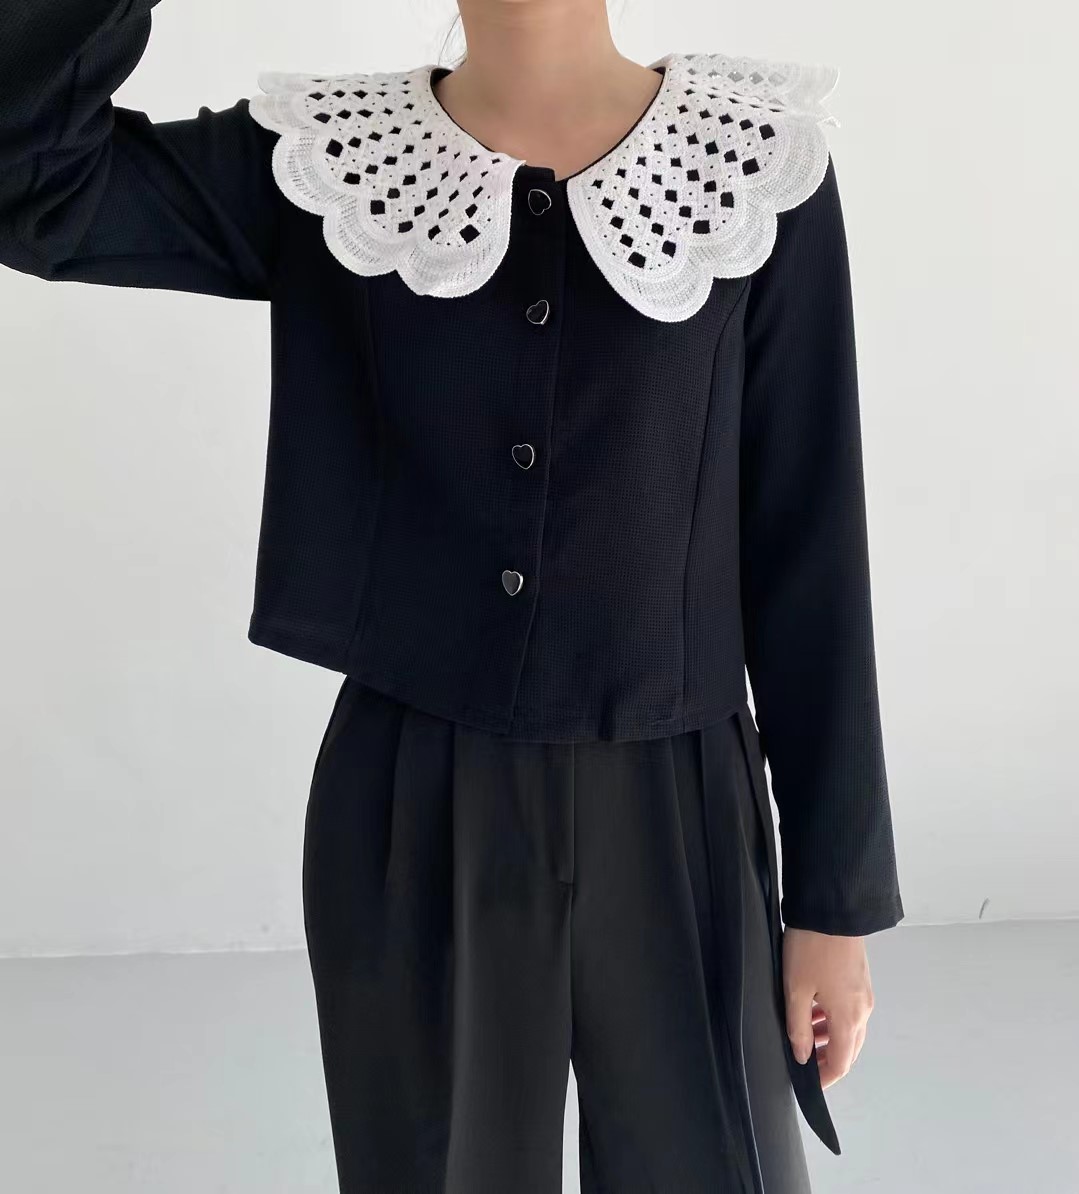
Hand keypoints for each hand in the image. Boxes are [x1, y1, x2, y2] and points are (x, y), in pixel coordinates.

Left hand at [782, 926, 873, 1088]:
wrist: (832, 909)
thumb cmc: (812, 947)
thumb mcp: (796, 989)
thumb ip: (798, 1027)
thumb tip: (801, 1055)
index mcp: (849, 1018)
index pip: (841, 1063)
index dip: (825, 1078)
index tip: (808, 1084)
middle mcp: (863, 1010)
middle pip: (849, 1050)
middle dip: (827, 1060)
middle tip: (803, 1062)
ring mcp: (864, 995)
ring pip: (850, 1030)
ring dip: (829, 1039)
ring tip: (803, 1035)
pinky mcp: (860, 981)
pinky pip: (850, 1012)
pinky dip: (834, 1020)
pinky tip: (813, 1011)